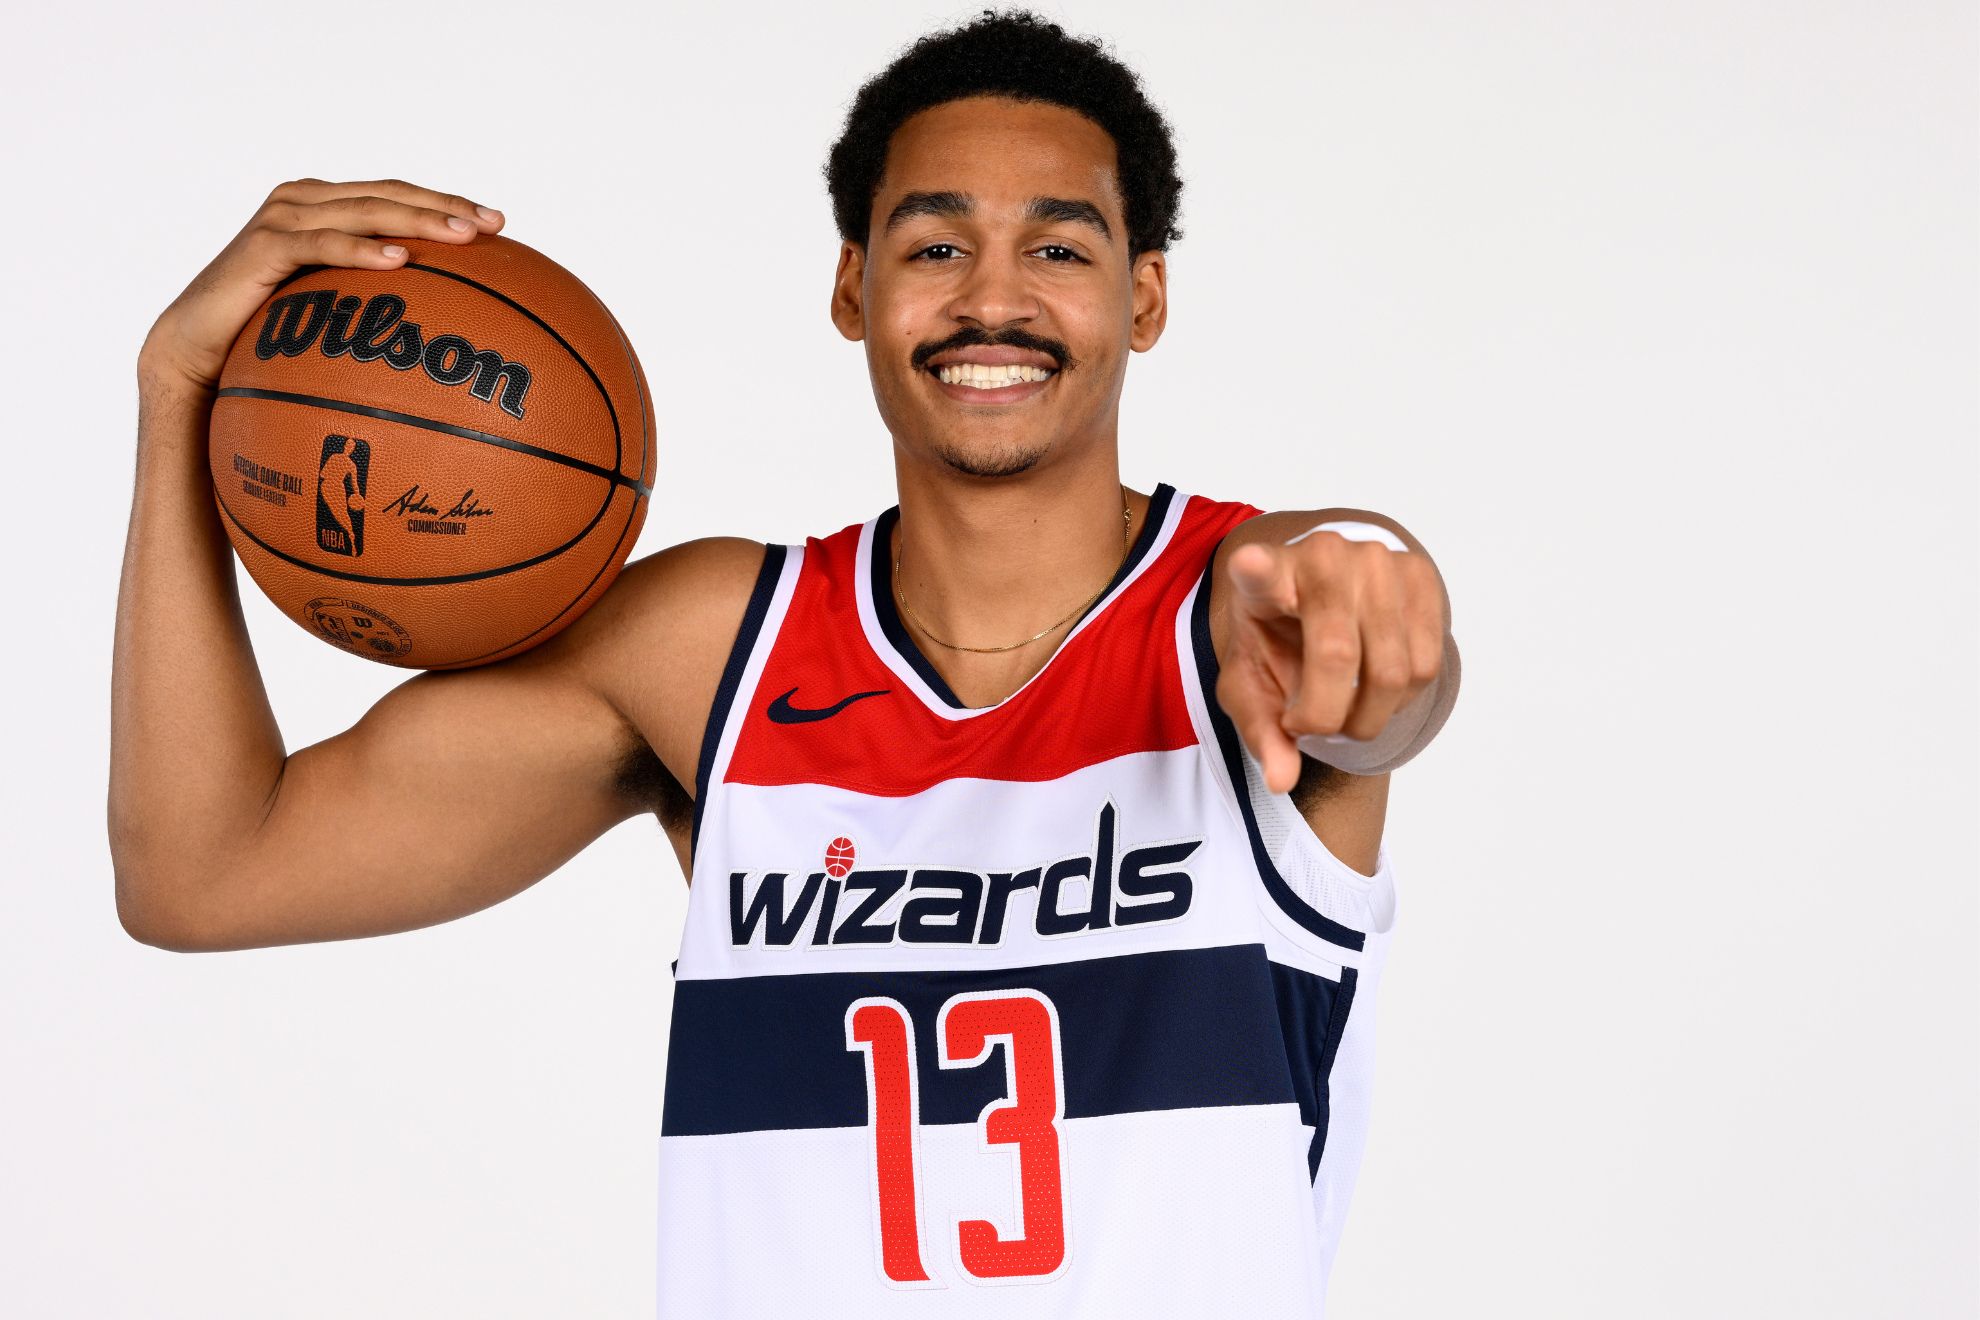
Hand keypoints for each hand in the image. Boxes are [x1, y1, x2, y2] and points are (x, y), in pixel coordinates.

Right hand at [139, 178, 503, 396]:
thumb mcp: (330, 313)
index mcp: (327, 208)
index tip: (500, 224)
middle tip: (492, 225)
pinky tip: (399, 261)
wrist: (198, 350)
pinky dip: (361, 250)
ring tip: (461, 235)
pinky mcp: (262, 245)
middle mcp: (305, 201)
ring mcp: (283, 218)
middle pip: (388, 194)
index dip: (446, 202)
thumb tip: (447, 330)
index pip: (398, 195)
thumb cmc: (267, 335)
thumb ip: (374, 302)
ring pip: (362, 210)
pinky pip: (321, 244)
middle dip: (443, 206)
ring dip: (416, 220)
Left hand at [1218, 530, 1445, 794]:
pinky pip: (1425, 666)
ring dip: (1367, 716)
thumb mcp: (1252, 683)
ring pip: (1391, 671)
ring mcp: (1378, 561)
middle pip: (1338, 656)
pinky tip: (1373, 687)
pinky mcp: (1421, 575)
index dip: (1256, 569)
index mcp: (1266, 576)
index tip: (1249, 564)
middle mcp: (1324, 556)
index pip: (1260, 571)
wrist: (1324, 593)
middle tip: (1310, 725)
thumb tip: (1282, 781)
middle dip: (1326, 716)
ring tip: (1342, 706)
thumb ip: (1260, 730)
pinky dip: (1401, 699)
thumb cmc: (1280, 639)